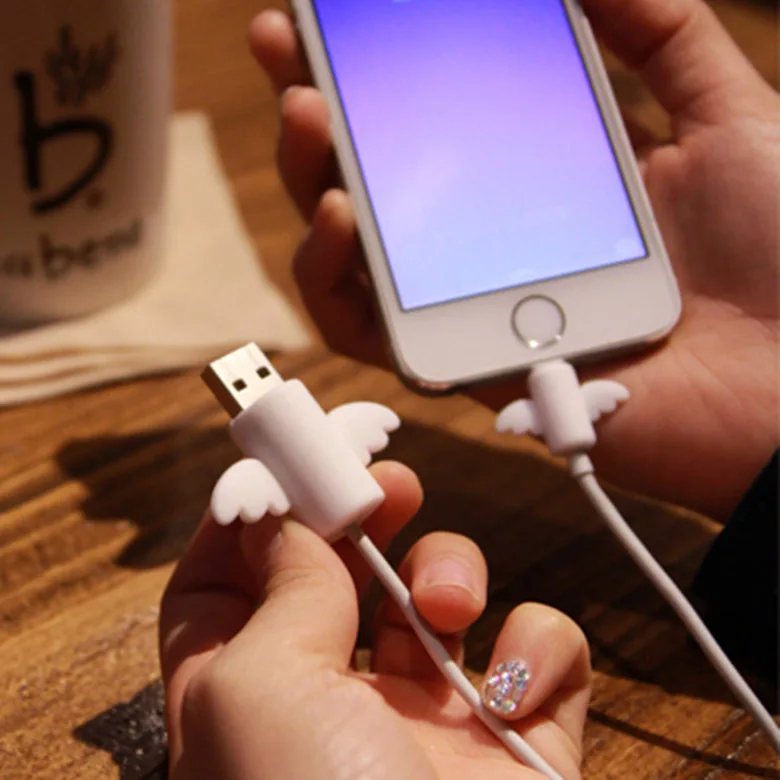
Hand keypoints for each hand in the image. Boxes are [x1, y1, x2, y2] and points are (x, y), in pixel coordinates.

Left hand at [160, 462, 589, 778]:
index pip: (224, 586)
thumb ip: (279, 593)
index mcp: (249, 696)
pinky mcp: (517, 737)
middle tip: (384, 478)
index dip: (248, 518)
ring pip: (445, 594)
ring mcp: (430, 717)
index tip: (280, 458)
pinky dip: (535, 649)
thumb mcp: (258, 695)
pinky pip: (536, 650)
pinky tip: (515, 688)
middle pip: (342, 573)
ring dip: (457, 573)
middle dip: (366, 515)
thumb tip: (294, 522)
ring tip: (450, 607)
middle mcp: (334, 700)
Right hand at [249, 1, 778, 520]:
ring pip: (352, 255)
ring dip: (309, 183)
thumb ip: (662, 36)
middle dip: (317, 112)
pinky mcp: (460, 367)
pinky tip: (338, 218)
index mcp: (541, 183)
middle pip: (376, 182)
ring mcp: (469, 307)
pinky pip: (366, 333)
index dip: (380, 69)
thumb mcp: (728, 118)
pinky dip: (334, 278)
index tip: (336, 18)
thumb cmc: (777, 260)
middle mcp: (490, 244)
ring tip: (308, 120)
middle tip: (287, 53)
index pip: (437, 123)